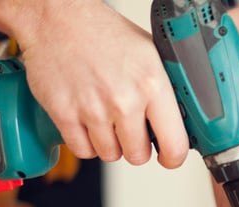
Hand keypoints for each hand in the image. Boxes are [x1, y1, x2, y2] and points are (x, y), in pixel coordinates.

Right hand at [14, 1, 188, 167]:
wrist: (58, 18)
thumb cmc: (105, 34)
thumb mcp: (151, 55)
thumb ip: (166, 92)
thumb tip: (180, 123)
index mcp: (152, 85)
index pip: (174, 145)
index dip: (172, 158)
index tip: (168, 157)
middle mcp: (124, 100)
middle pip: (138, 156)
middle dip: (136, 147)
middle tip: (130, 129)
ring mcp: (93, 109)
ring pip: (110, 155)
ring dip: (110, 144)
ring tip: (107, 119)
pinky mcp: (64, 113)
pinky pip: (83, 150)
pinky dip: (86, 142)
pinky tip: (88, 122)